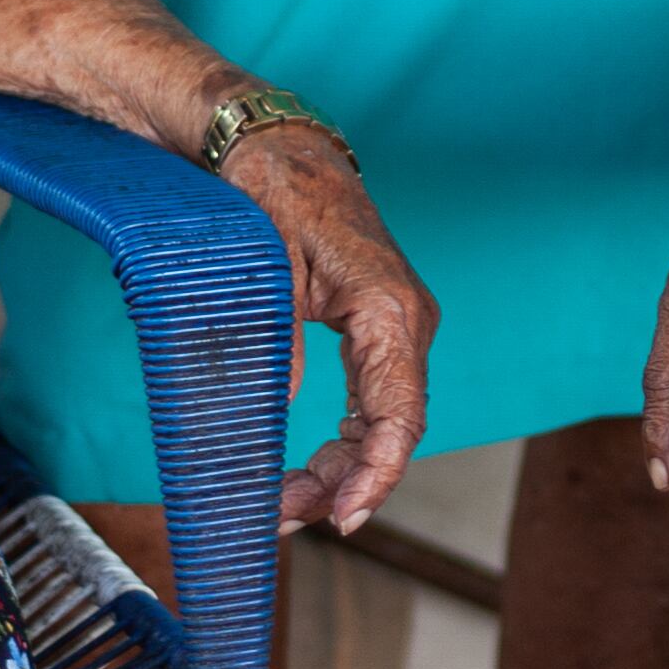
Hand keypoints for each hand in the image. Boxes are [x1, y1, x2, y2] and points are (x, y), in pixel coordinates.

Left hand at [222, 128, 435, 536]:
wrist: (280, 149)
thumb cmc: (273, 194)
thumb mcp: (262, 264)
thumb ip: (274, 336)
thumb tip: (275, 408)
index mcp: (388, 309)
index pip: (400, 413)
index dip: (377, 474)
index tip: (344, 517)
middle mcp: (406, 323)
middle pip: (392, 430)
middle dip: (345, 484)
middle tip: (286, 519)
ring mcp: (395, 331)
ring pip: (381, 424)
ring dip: (340, 470)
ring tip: (286, 506)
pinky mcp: (376, 334)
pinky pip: (371, 405)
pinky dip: (343, 444)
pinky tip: (309, 473)